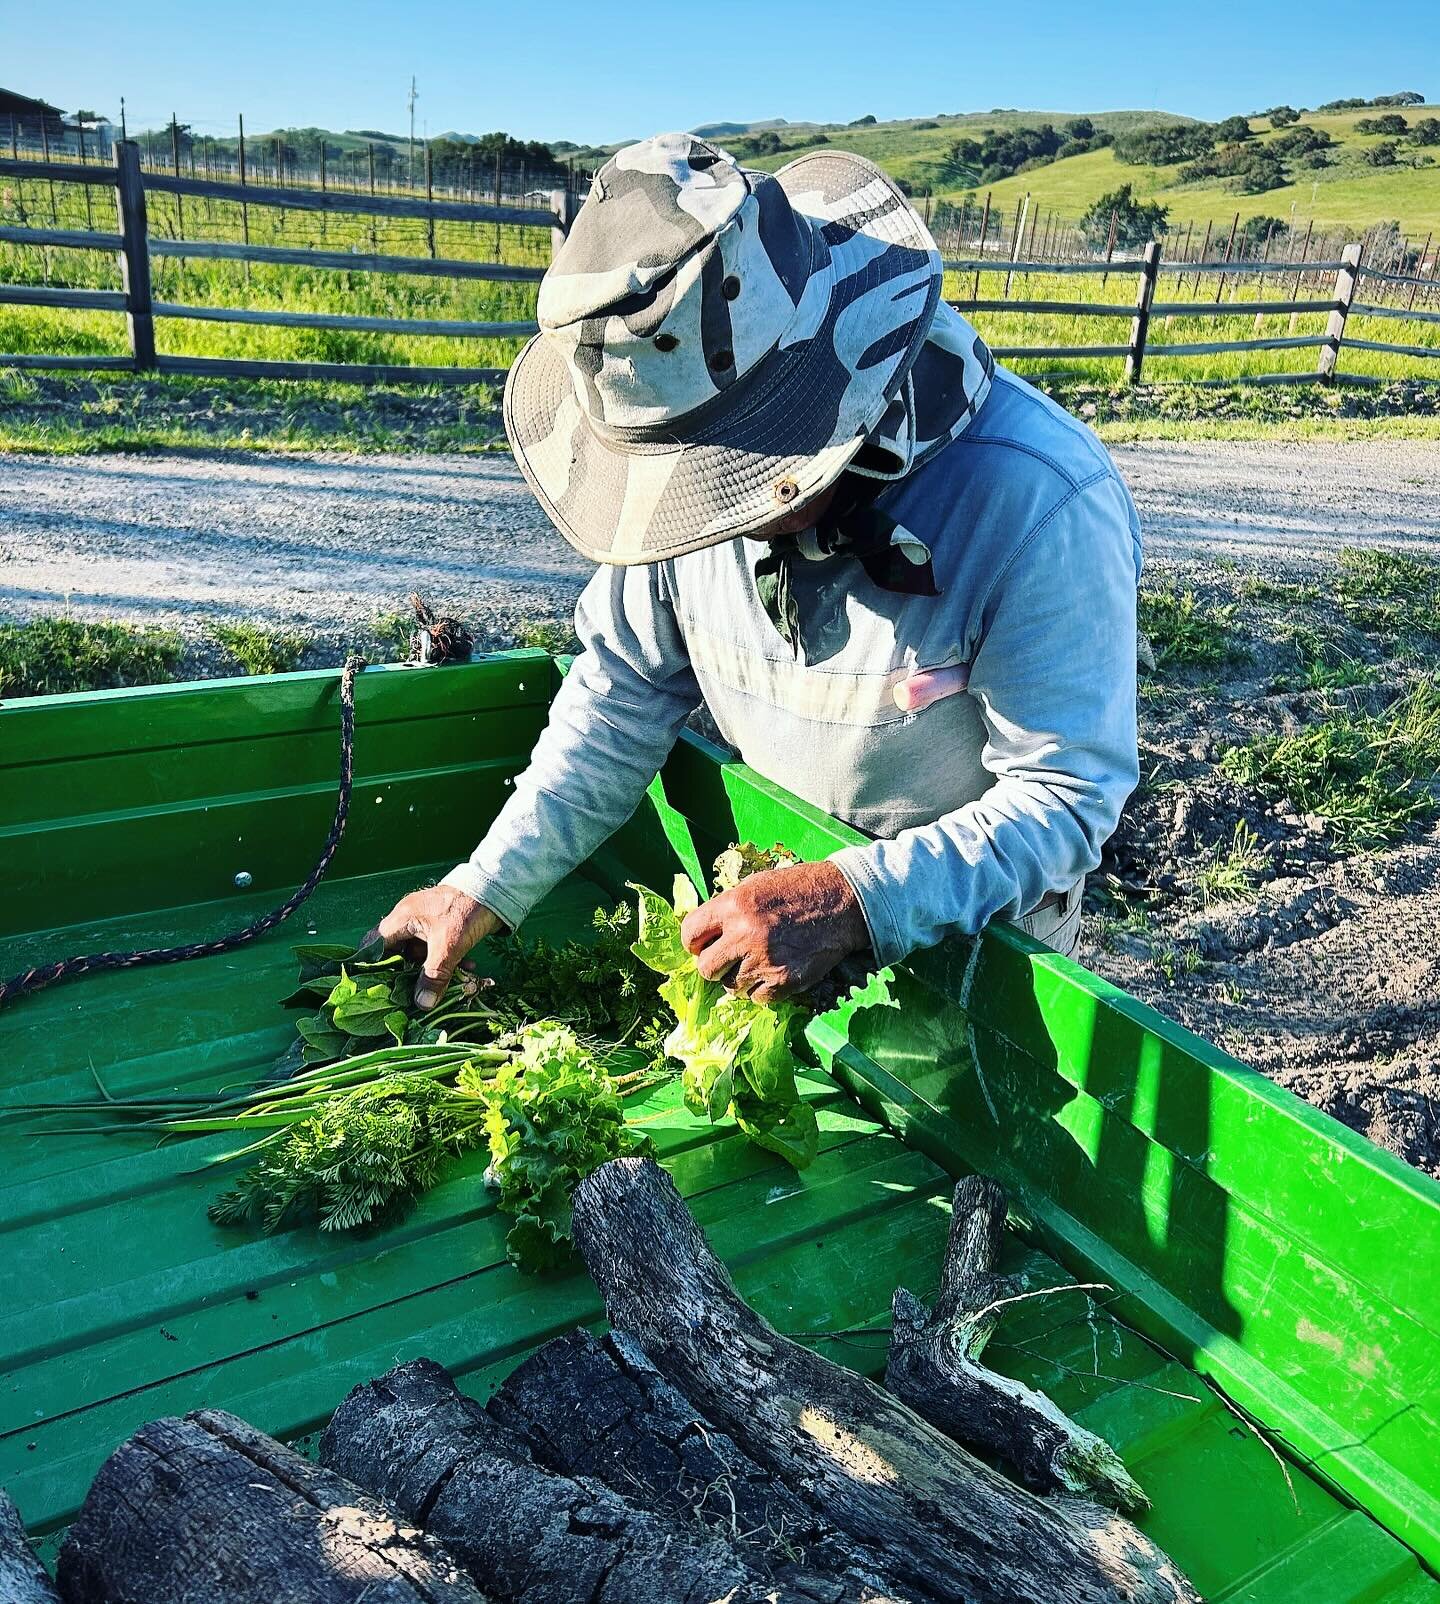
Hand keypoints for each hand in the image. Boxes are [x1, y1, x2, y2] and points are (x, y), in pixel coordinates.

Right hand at [366, 885, 500, 1009]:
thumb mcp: (448, 947)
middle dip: (408, 975)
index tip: (382, 988)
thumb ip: (433, 975)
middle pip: (398, 953)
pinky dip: (448, 961)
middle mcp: (410, 919)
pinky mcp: (444, 927)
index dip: (374, 967)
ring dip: (433, 970)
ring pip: (421, 954)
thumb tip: (422, 1004)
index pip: (375, 944)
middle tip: (416, 994)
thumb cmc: (466, 911)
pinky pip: (438, 949)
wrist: (497, 889)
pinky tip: (467, 970)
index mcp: (403, 918)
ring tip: (448, 984)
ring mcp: (427, 923)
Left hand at [680, 860, 870, 1003]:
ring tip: (756, 962)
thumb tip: (704, 933)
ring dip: (739, 978)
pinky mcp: (784, 982)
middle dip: (714, 965)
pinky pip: (756, 998)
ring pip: (730, 986)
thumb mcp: (755, 885)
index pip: (689, 933)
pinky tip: (773, 971)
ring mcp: (764, 961)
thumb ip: (726, 909)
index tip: (701, 945)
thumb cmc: (798, 889)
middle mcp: (744, 934)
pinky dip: (762, 990)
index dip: (694, 942)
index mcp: (733, 905)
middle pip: (706, 968)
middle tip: (729, 958)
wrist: (841, 902)